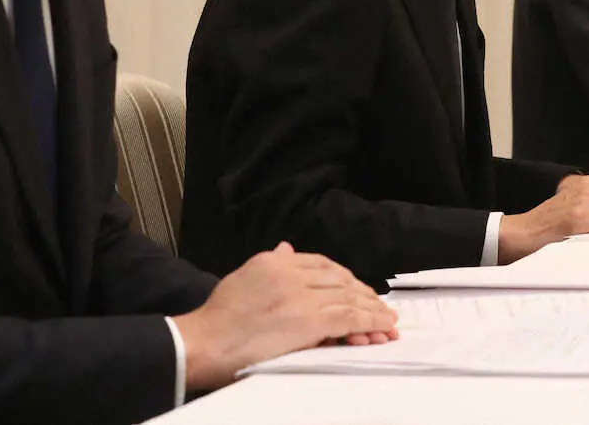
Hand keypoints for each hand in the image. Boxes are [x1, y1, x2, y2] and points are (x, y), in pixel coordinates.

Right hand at [174, 242, 397, 390]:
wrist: (203, 342)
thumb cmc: (217, 320)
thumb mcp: (244, 277)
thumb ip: (271, 263)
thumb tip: (287, 248)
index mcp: (275, 262)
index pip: (321, 263)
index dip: (343, 276)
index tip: (356, 286)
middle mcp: (291, 273)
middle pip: (339, 278)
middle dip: (362, 292)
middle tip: (378, 304)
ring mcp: (301, 296)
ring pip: (348, 297)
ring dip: (372, 309)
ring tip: (385, 318)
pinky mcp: (309, 320)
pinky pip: (348, 317)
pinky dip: (368, 321)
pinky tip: (379, 326)